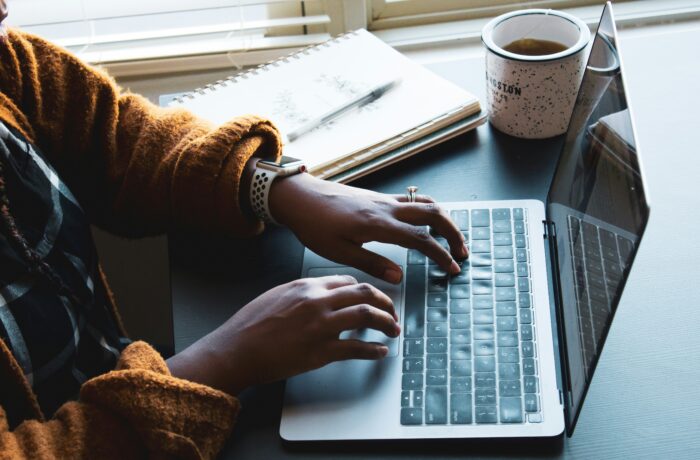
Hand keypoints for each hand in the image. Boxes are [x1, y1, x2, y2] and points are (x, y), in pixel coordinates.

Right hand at [167, 275, 398, 394]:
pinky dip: (374, 350)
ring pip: (367, 316)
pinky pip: (357, 348)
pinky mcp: (321, 351)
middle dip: (385, 302)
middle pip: (365, 293)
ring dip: (387, 323)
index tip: (372, 299)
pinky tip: (380, 352)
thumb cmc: (250, 325)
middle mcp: (318, 301)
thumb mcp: (276, 295)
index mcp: (307, 286)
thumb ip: (302, 293)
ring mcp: (321, 326)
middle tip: (392, 313)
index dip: (365, 290)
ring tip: (393, 330)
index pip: (348, 281)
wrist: (236, 350)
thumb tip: (322, 296)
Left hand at [269, 173, 467, 283]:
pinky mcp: (378, 197)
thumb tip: (399, 277)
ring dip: (444, 219)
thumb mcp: (339, 252)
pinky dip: (428, 211)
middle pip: (433, 213)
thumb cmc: (314, 225)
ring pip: (425, 203)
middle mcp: (386, 208)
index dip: (440, 254)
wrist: (300, 197)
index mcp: (378, 224)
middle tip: (462, 252)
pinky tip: (427, 223)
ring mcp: (384, 199)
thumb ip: (372, 264)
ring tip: (451, 238)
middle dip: (453, 232)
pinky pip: (412, 200)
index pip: (421, 239)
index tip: (452, 268)